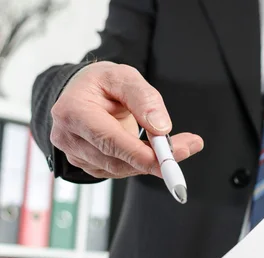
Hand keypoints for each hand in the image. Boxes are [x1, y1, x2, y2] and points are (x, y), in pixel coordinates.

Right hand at [50, 61, 203, 178]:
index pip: (110, 141)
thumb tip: (161, 128)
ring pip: (122, 169)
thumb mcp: (124, 76)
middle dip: (156, 159)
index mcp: (73, 112)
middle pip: (117, 160)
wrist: (83, 92)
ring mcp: (77, 155)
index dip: (141, 154)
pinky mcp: (89, 165)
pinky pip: (122, 170)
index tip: (170, 158)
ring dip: (154, 161)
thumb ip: (144, 99)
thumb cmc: (102, 82)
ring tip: (180, 144)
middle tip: (188, 147)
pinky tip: (158, 150)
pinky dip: (144, 162)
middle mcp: (69, 138)